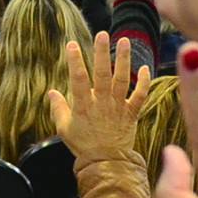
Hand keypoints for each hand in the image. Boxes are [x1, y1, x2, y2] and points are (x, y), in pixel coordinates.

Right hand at [47, 33, 151, 162]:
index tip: (72, 44)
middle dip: (101, 53)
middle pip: (102, 74)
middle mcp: (101, 103)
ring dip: (123, 59)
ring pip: (121, 79)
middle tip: (101, 34)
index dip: (74, 61)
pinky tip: (145, 67)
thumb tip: (52, 92)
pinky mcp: (131, 113)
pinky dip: (144, 82)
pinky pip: (139, 95)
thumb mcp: (64, 129)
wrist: (106, 163)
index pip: (77, 79)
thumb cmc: (83, 145)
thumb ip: (58, 109)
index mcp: (83, 106)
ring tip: (124, 40)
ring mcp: (118, 107)